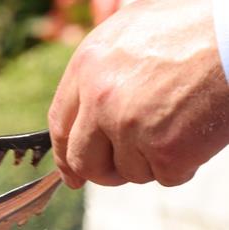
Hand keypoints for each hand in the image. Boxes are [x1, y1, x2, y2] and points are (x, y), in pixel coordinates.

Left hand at [48, 0, 228, 187]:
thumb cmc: (197, 26)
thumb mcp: (133, 30)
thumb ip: (103, 68)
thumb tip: (84, 112)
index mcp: (88, 66)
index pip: (60, 124)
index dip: (64, 155)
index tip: (72, 174)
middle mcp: (101, 98)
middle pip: (83, 160)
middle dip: (102, 172)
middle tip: (123, 170)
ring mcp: (131, 125)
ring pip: (128, 171)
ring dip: (153, 161)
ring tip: (179, 126)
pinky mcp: (165, 148)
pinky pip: (166, 176)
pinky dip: (184, 164)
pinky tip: (197, 134)